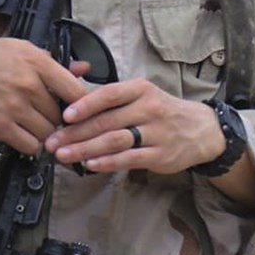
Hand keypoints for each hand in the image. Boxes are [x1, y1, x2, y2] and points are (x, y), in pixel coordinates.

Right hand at [0, 37, 87, 154]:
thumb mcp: (19, 50)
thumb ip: (52, 62)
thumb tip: (83, 69)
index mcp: (36, 62)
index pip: (75, 90)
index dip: (81, 105)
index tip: (78, 111)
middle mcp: (29, 84)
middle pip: (60, 115)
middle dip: (55, 118)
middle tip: (44, 116)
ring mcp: (14, 107)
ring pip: (47, 132)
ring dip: (43, 133)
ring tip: (31, 124)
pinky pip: (30, 145)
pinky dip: (30, 144)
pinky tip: (22, 134)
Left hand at [46, 79, 223, 175]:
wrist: (201, 130)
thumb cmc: (162, 112)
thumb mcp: (143, 96)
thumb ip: (113, 100)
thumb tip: (73, 108)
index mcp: (141, 89)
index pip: (110, 94)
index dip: (85, 105)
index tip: (64, 115)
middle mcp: (149, 108)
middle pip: (106, 120)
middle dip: (75, 132)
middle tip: (53, 141)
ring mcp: (156, 133)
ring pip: (115, 140)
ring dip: (85, 149)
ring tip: (63, 155)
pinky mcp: (160, 155)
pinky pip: (129, 158)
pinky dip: (107, 162)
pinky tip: (90, 165)